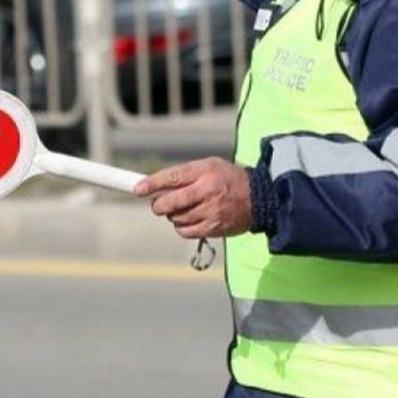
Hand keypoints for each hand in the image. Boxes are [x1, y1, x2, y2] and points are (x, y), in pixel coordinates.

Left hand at [134, 157, 251, 238]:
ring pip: (176, 218)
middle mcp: (207, 191)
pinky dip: (182, 227)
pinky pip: (186, 231)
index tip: (138, 189)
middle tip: (158, 205)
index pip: (172, 177)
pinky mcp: (214, 228)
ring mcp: (211, 211)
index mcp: (205, 171)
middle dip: (158, 205)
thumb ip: (185, 174)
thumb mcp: (209, 166)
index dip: (152, 184)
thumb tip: (156, 186)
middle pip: (170, 202)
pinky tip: (189, 220)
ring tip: (182, 209)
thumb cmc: (227, 179)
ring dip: (172, 215)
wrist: (258, 198)